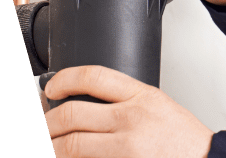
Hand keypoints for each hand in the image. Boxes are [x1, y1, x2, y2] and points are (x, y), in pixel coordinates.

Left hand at [44, 65, 212, 157]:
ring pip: (70, 145)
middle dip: (46, 123)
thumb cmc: (184, 141)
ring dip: (50, 147)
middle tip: (41, 127)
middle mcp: (132, 119)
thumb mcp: (159, 106)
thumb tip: (88, 107)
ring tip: (48, 148)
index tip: (52, 88)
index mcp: (141, 96)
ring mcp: (126, 147)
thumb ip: (127, 102)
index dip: (64, 80)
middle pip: (72, 113)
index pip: (94, 77)